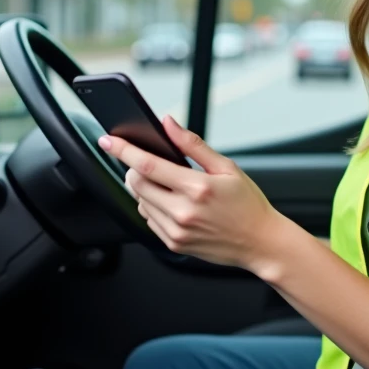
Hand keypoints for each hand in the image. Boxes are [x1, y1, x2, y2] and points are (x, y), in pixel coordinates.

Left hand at [99, 116, 284, 269]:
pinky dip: (152, 207)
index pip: (148, 164)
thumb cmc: (248, 204)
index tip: (109, 141)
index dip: (124, 150)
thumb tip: (168, 124)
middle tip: (146, 162)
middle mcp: (183, 212)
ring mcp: (176, 231)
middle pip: (137, 183)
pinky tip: (172, 203)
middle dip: (133, 168)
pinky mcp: (174, 244)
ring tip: (168, 185)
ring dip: (143, 188)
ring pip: (140, 202)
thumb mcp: (227, 167)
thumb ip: (193, 144)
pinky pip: (148, 220)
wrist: (260, 242)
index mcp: (197, 188)